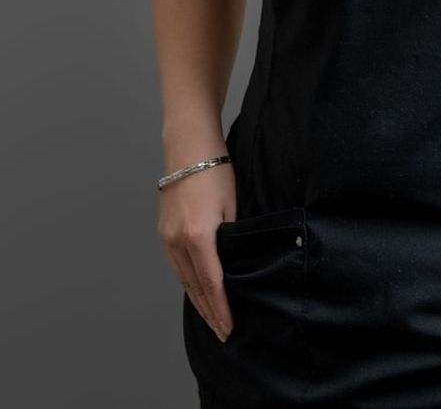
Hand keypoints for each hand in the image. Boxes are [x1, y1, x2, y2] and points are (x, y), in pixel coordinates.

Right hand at [157, 161, 236, 342]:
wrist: (189, 147)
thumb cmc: (216, 171)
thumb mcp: (233, 205)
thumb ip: (233, 237)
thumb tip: (238, 263)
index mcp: (198, 236)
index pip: (212, 283)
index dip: (222, 308)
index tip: (230, 326)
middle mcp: (177, 241)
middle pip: (195, 287)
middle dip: (210, 312)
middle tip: (223, 332)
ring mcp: (167, 237)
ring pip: (183, 279)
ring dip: (198, 301)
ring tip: (212, 319)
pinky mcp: (163, 231)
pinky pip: (176, 266)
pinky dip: (187, 282)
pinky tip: (196, 291)